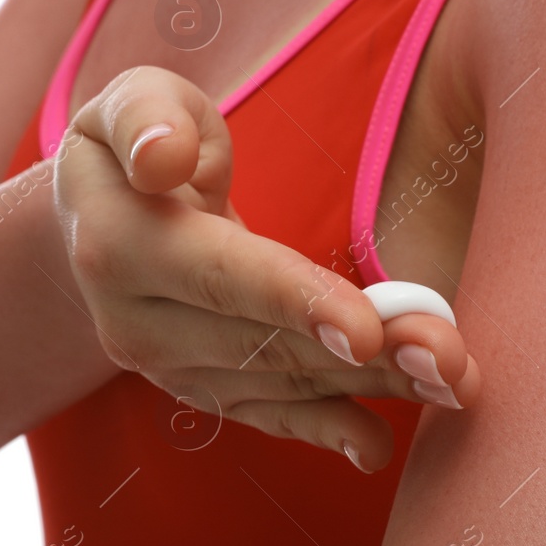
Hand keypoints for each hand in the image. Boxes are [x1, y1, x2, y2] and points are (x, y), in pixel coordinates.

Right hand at [52, 65, 479, 471]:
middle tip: (447, 355)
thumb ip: (147, 114)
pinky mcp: (197, 388)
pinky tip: (377, 445)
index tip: (365, 330)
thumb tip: (161, 160)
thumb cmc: (141, 140)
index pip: (220, 276)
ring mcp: (167, 366)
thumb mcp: (131, 101)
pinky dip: (326, 431)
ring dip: (370, 387)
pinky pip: (266, 415)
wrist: (94, 218)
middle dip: (363, 355)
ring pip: (279, 383)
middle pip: (265, 343)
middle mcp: (136, 321)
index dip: (294, 302)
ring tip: (451, 379)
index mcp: (121, 242)